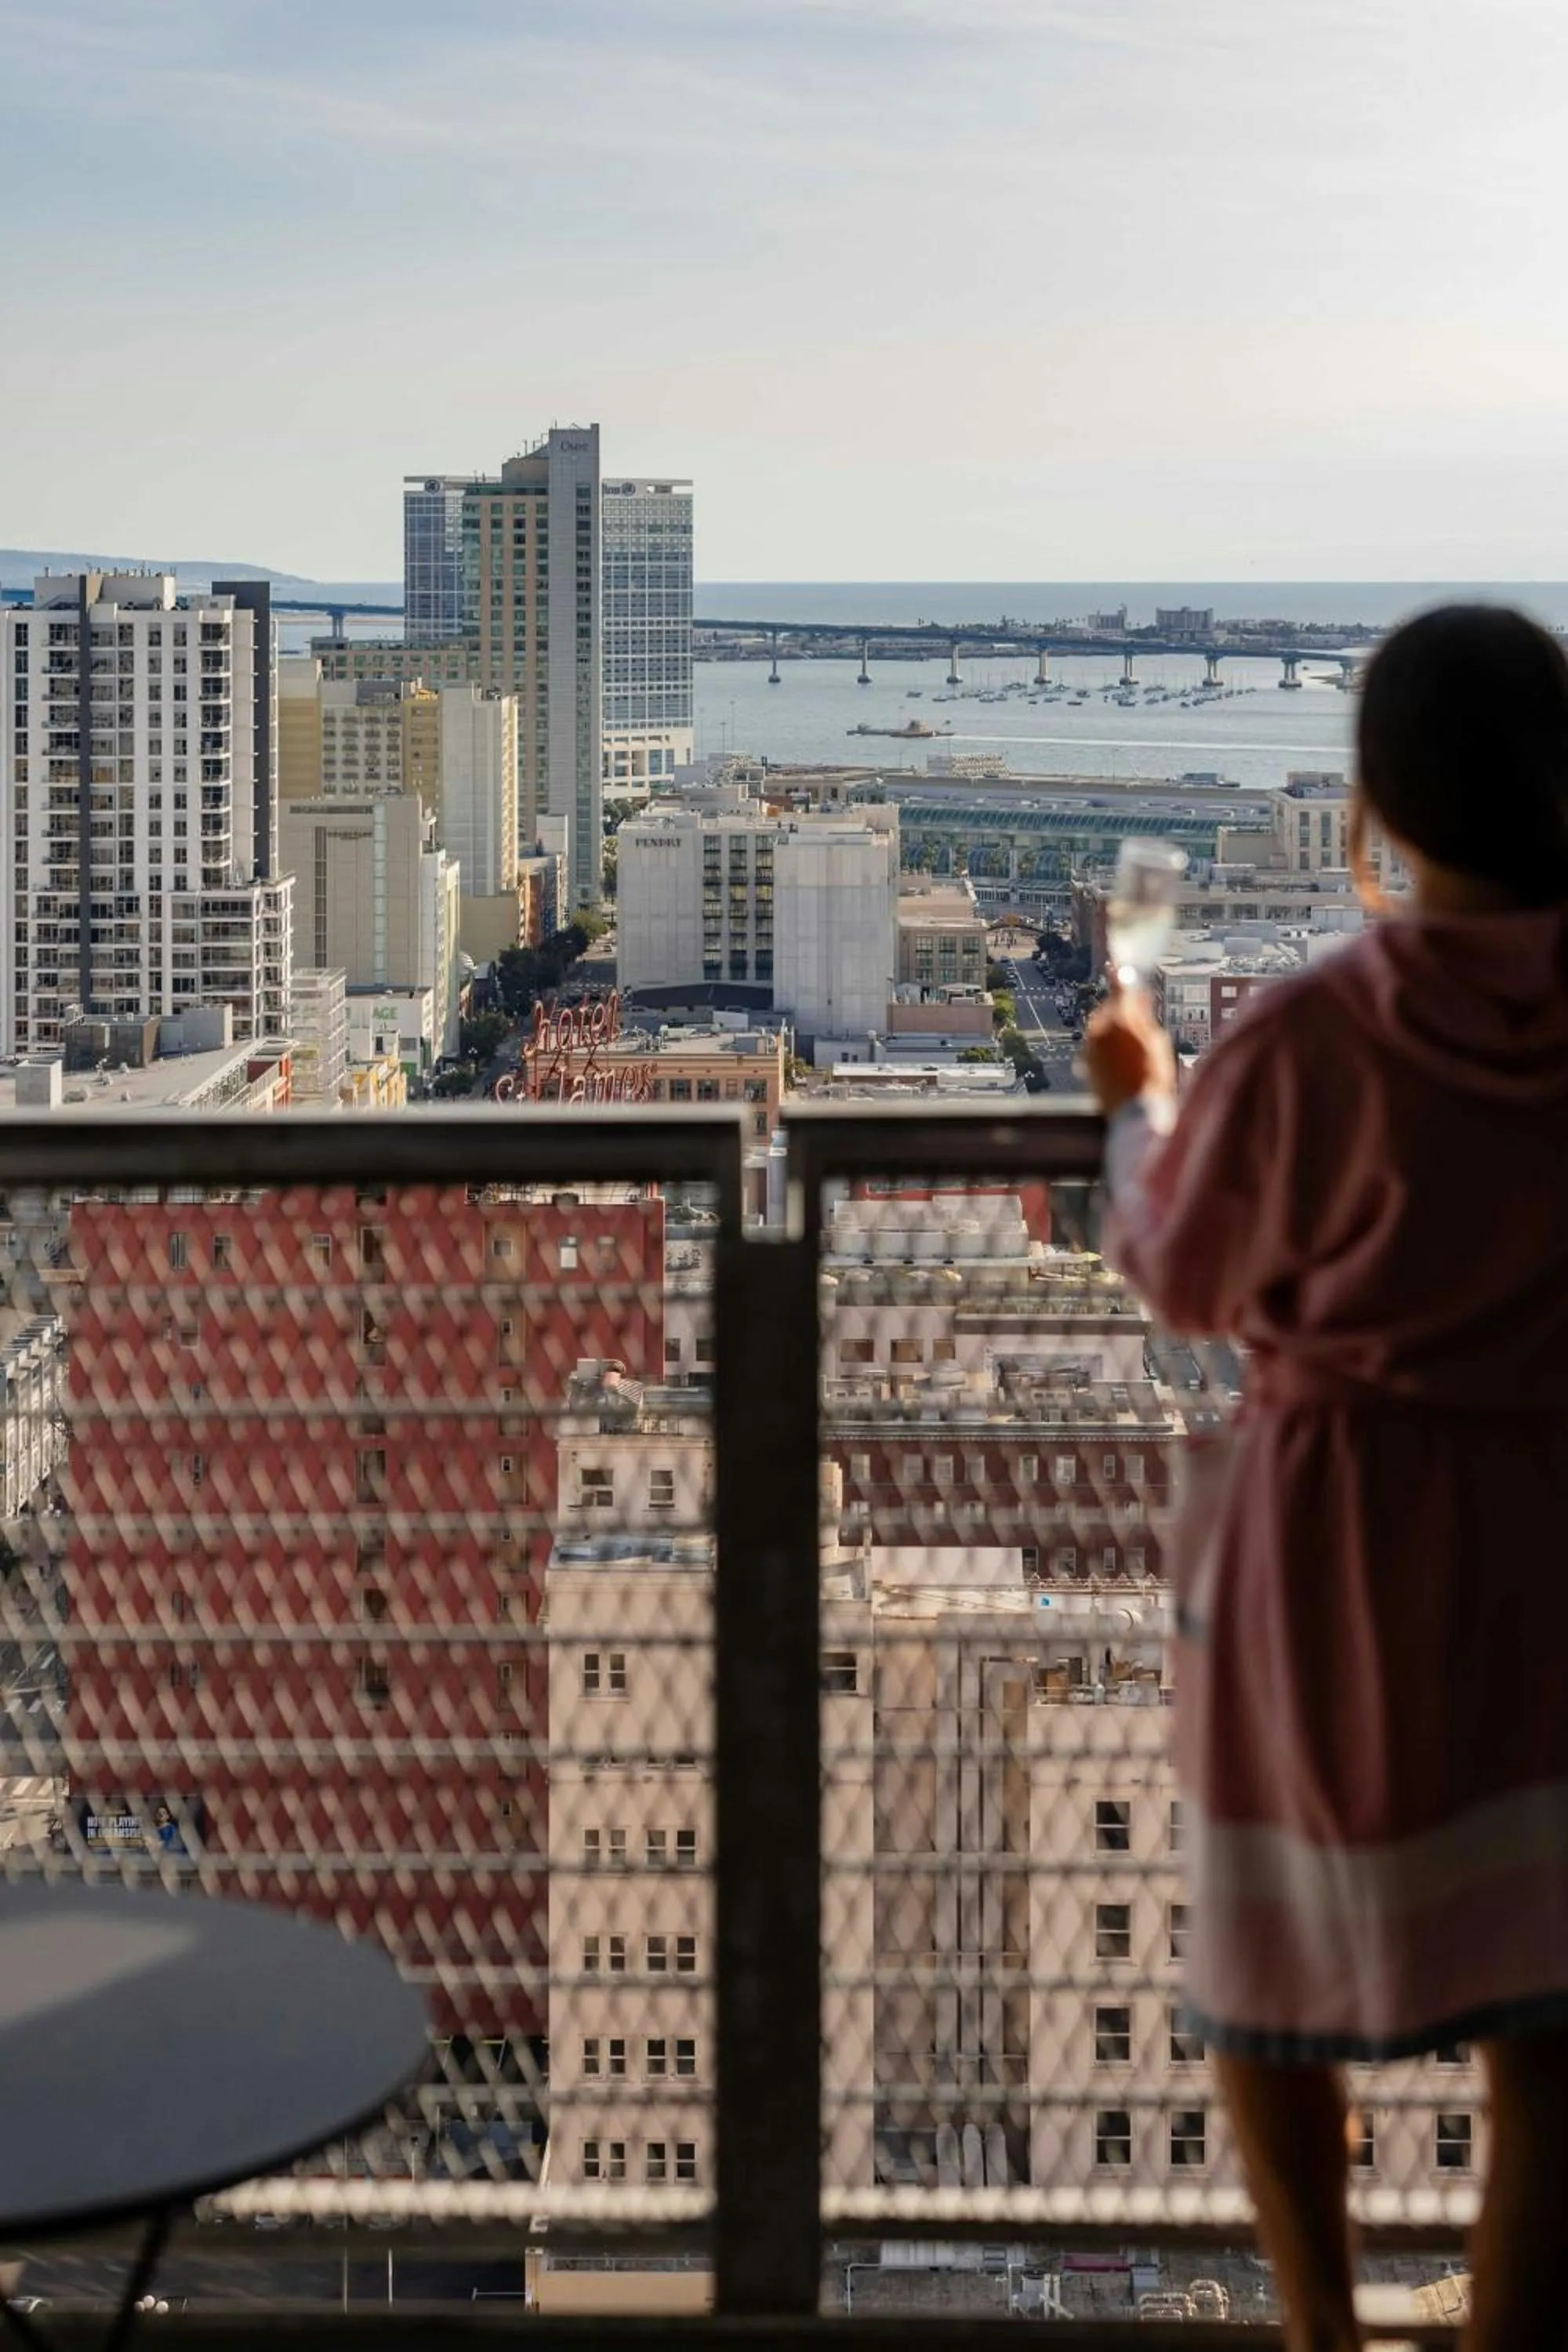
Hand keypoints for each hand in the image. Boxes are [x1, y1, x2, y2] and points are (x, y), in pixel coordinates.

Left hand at [1081, 974, 1177, 1115]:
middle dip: (1121, 1009)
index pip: (1118, 988)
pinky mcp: (1085, 1062)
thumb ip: (1144, 1016)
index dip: (1119, 975)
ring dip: (1113, 1028)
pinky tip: (1122, 1057)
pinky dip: (1107, 1044)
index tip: (1115, 966)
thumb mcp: (1157, 1041)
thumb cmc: (1153, 1076)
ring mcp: (1090, 1046)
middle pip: (1108, 1009)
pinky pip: (1096, 1044)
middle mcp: (1099, 1029)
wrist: (1134, 1112)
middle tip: (1139, 1016)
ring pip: (1101, 1027)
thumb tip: (1138, 997)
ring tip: (1133, 1044)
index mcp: (1120, 1019)